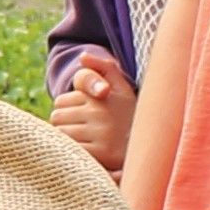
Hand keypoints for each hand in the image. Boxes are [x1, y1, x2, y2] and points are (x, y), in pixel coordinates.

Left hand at [48, 48, 132, 172]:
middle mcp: (100, 113)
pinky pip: (71, 148)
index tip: (82, 113)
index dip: (68, 108)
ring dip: (67, 137)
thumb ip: (103, 67)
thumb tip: (83, 56)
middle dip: (65, 122)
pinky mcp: (101, 153)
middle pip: (57, 117)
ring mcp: (100, 133)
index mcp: (101, 95)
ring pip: (61, 133)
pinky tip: (86, 150)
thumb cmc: (129, 113)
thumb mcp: (121, 86)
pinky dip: (73, 150)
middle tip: (82, 128)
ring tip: (84, 139)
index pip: (61, 101)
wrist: (151, 143)